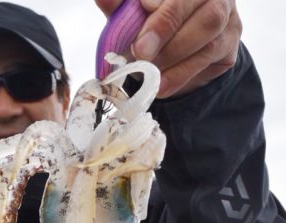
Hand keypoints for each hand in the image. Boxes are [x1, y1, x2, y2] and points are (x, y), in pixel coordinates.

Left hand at [94, 0, 241, 97]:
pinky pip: (210, 57)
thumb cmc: (152, 29)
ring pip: (209, 28)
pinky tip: (163, 85)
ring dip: (174, 54)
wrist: (175, 58)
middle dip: (166, 24)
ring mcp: (227, 15)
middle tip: (142, 50)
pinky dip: (182, 74)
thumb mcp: (133, 17)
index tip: (142, 7)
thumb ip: (122, 7)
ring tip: (151, 72)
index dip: (161, 0)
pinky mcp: (230, 44)